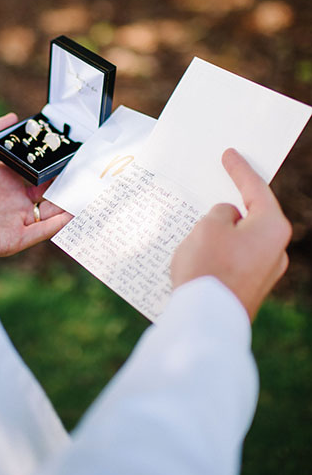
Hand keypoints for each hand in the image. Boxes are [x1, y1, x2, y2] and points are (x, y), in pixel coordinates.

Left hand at [0, 113, 71, 258]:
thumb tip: (12, 117)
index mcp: (2, 179)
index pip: (35, 173)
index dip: (52, 167)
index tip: (69, 158)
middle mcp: (10, 200)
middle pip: (46, 194)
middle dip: (65, 186)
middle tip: (85, 175)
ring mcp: (11, 220)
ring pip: (48, 214)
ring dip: (66, 206)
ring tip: (86, 194)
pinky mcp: (10, 239)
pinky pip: (39, 233)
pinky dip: (56, 225)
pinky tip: (70, 214)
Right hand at [170, 148, 291, 320]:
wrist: (205, 320)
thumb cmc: (208, 267)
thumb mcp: (209, 226)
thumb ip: (221, 213)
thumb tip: (229, 220)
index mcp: (273, 228)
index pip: (256, 189)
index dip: (240, 170)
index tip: (230, 154)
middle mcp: (276, 251)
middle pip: (253, 217)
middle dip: (232, 204)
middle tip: (218, 186)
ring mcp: (265, 274)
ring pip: (242, 240)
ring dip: (222, 232)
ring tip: (198, 226)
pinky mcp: (250, 289)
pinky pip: (235, 260)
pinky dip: (219, 252)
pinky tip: (199, 253)